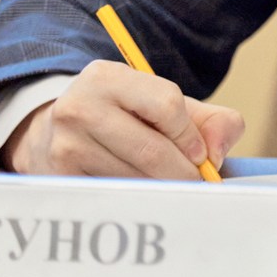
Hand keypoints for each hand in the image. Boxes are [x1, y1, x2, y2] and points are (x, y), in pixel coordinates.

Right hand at [2, 60, 245, 179]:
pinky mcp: (60, 179)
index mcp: (107, 77)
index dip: (191, 135)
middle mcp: (79, 108)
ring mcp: (65, 146)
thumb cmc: (126, 117)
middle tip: (196, 184)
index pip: (167, 105)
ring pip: (136, 178)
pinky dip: (140, 200)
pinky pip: (117, 197)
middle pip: (152, 151)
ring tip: (167, 185)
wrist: (59, 133)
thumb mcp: (166, 104)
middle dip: (184, 173)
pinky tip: (142, 192)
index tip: (199, 154)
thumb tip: (216, 155)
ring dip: (163, 188)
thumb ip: (211, 121)